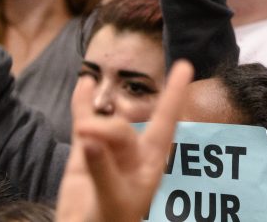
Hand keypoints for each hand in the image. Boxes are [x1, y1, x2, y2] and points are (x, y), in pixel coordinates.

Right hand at [56, 61, 192, 221]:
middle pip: (122, 130)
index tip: (185, 66)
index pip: (166, 122)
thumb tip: (92, 139)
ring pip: (103, 122)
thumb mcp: (113, 201)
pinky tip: (83, 83)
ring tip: (84, 91)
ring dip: (94, 108)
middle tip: (86, 134)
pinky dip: (81, 104)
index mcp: (150, 161)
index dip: (175, 95)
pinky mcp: (84, 154)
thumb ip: (104, 171)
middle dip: (106, 127)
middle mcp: (133, 151)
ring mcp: (108, 150)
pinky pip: (83, 124)